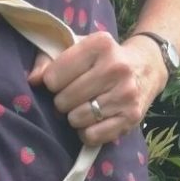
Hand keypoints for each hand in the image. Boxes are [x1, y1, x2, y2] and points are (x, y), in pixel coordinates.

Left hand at [29, 32, 164, 145]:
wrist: (146, 67)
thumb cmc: (102, 58)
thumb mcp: (77, 48)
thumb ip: (48, 60)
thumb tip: (33, 80)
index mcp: (100, 44)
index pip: (54, 77)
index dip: (52, 82)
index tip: (61, 80)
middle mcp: (116, 67)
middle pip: (64, 100)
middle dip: (62, 101)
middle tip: (74, 96)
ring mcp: (126, 94)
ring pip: (76, 119)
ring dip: (74, 117)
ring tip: (84, 106)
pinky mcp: (132, 117)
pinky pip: (92, 136)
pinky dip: (86, 132)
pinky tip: (93, 120)